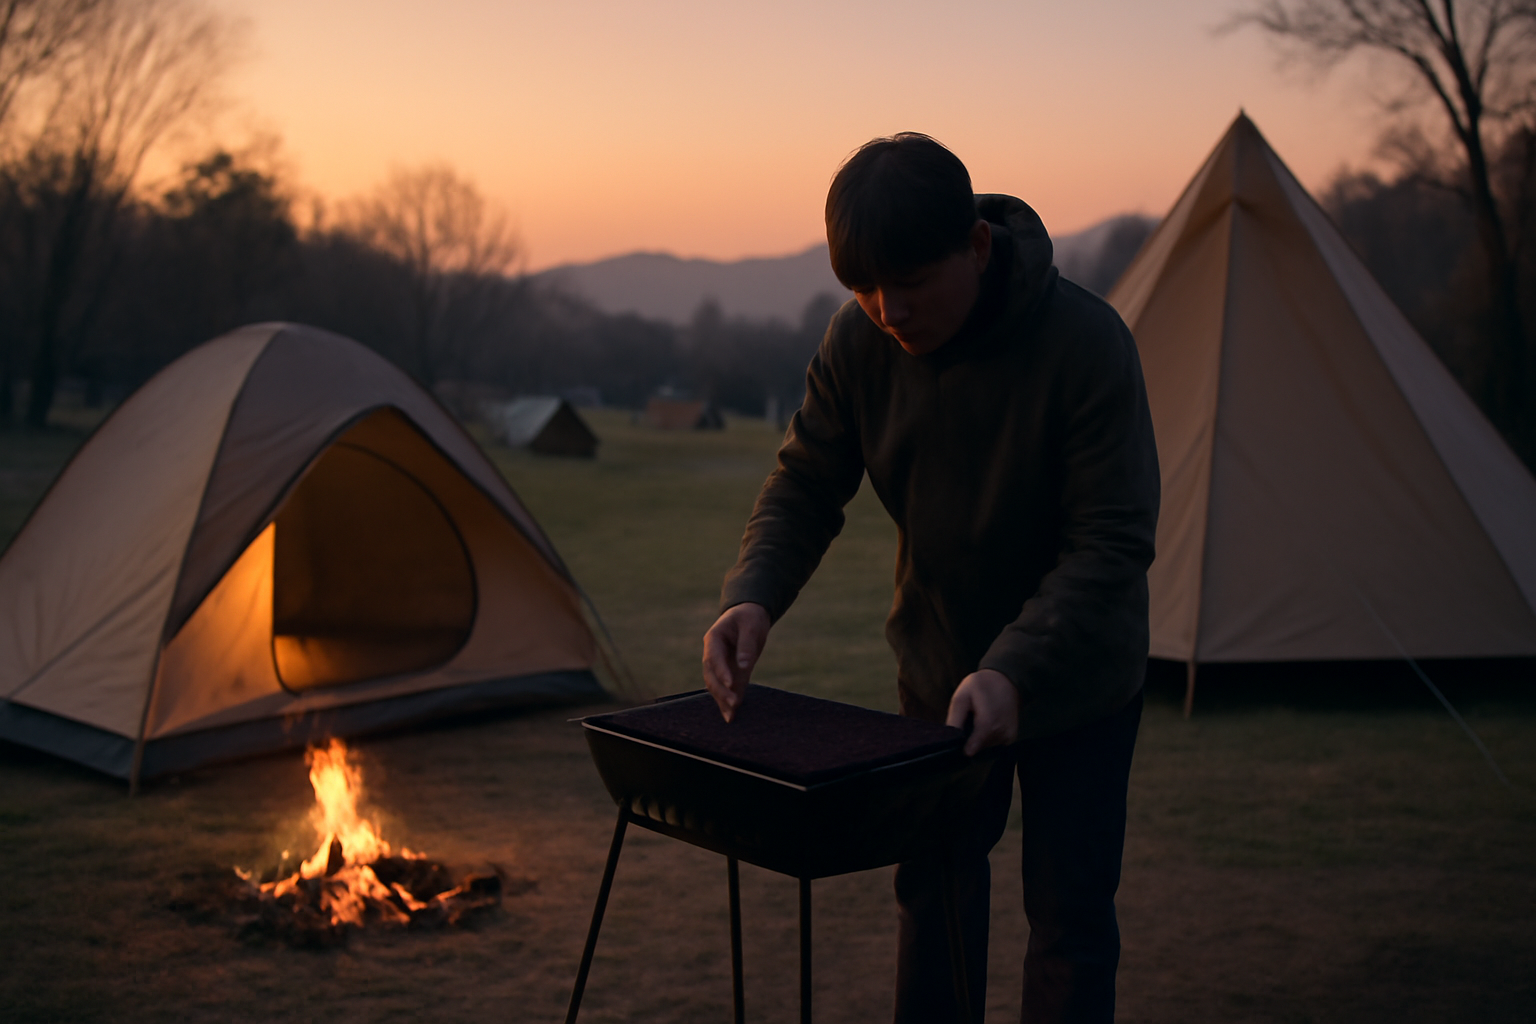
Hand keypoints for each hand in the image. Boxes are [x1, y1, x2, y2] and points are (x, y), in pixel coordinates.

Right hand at [701, 603, 770, 721]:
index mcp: (714, 638)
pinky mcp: (729, 671)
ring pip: (715, 684)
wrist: (749, 615)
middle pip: (711, 675)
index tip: (730, 684)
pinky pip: (726, 687)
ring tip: (730, 716)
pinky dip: (728, 700)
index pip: (714, 657)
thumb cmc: (749, 617)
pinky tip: (731, 715)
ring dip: (722, 699)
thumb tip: (744, 666)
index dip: (721, 671)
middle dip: (721, 690)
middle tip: (734, 704)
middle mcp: (712, 653)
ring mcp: (719, 664)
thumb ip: (746, 645)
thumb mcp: (751, 626)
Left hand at [946, 669, 1018, 756]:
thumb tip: (950, 740)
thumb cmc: (981, 686)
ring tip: (978, 720)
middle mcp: (1001, 733)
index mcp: (988, 723)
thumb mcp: (962, 697)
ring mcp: (1008, 737)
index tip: (957, 738)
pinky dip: (987, 738)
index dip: (961, 746)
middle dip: (969, 739)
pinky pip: (994, 745)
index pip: (971, 749)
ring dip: (978, 738)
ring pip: (985, 748)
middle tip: (968, 720)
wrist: (1006, 680)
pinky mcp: (1011, 738)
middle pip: (977, 748)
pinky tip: (986, 724)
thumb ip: (955, 719)